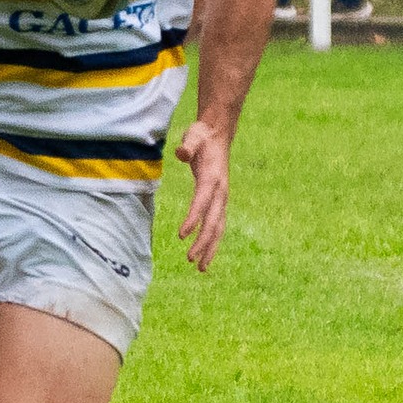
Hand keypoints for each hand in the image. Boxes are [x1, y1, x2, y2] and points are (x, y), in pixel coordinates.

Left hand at [175, 119, 229, 270]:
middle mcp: (220, 191)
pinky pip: (217, 225)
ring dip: (210, 248)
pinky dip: (212, 241)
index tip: (182, 235)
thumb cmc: (202, 136)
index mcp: (212, 178)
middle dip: (203, 242)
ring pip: (218, 228)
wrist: (218, 134)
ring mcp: (222, 198)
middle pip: (213, 221)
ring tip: (200, 268)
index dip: (193, 219)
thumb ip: (188, 145)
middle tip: (191, 260)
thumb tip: (181, 152)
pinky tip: (204, 255)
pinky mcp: (219, 201)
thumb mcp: (194, 135)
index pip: (202, 202)